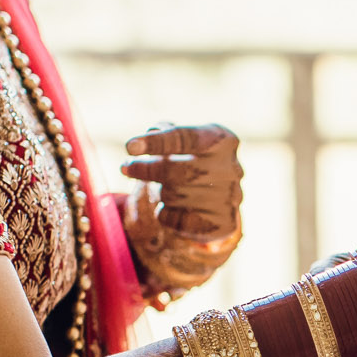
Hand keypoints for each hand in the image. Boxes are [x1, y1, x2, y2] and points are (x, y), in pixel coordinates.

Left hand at [121, 123, 243, 304]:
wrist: (217, 196)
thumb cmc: (191, 159)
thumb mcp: (180, 140)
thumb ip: (165, 134)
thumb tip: (153, 133)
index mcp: (222, 140)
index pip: (185, 139)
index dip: (156, 143)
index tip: (129, 147)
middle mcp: (231, 168)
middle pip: (179, 171)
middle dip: (147, 170)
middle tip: (125, 168)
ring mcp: (230, 198)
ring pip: (176, 196)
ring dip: (160, 192)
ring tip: (162, 189)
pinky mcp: (223, 223)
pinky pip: (180, 221)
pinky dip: (165, 215)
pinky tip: (169, 210)